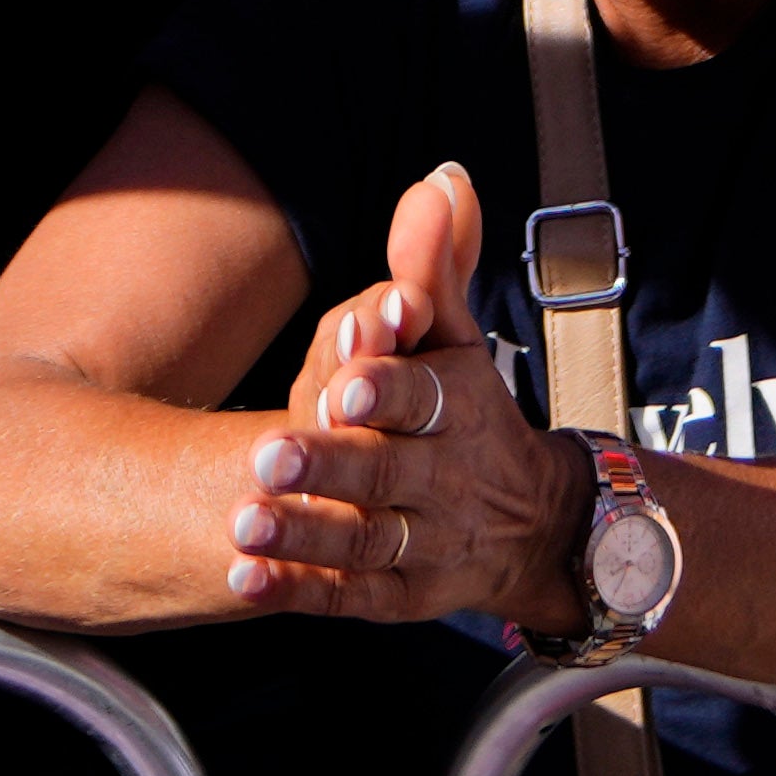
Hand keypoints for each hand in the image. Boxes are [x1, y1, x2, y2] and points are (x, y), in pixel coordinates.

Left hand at [228, 161, 591, 629]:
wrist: (533, 526)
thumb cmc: (468, 410)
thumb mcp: (459, 337)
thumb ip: (433, 266)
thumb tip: (441, 179)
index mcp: (458, 408)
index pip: (425, 397)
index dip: (387, 388)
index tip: (344, 378)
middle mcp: (446, 480)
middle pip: (388, 472)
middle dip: (332, 463)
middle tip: (269, 455)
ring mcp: (424, 543)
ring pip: (364, 539)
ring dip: (303, 533)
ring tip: (243, 519)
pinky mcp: (402, 596)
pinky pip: (348, 596)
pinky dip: (297, 590)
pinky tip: (244, 577)